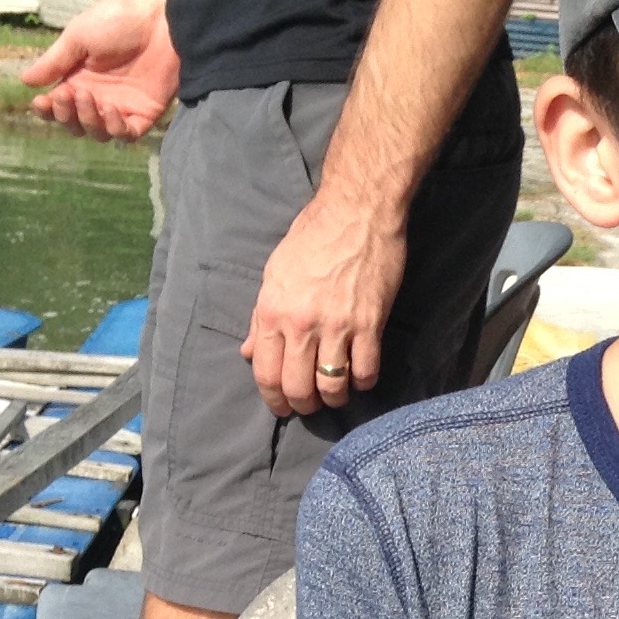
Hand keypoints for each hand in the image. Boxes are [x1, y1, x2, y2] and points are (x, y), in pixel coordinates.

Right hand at [21, 0, 181, 141]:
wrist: (160, 17)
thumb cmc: (118, 19)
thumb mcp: (78, 36)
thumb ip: (54, 62)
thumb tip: (25, 80)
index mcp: (79, 77)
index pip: (57, 105)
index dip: (48, 110)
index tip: (41, 102)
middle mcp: (98, 96)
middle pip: (75, 124)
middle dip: (67, 116)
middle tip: (70, 95)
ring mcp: (122, 106)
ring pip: (99, 133)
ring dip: (89, 121)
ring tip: (90, 98)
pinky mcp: (146, 112)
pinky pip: (127, 135)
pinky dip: (115, 129)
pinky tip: (110, 110)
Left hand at [242, 189, 408, 416]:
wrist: (356, 212)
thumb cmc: (313, 236)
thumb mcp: (274, 273)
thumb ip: (260, 317)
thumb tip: (248, 352)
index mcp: (272, 311)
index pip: (266, 372)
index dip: (273, 398)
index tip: (282, 406)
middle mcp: (301, 324)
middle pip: (298, 387)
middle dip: (303, 405)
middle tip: (310, 406)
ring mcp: (337, 325)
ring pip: (332, 386)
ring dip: (334, 398)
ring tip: (336, 394)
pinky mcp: (370, 323)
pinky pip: (365, 370)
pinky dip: (363, 382)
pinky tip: (361, 377)